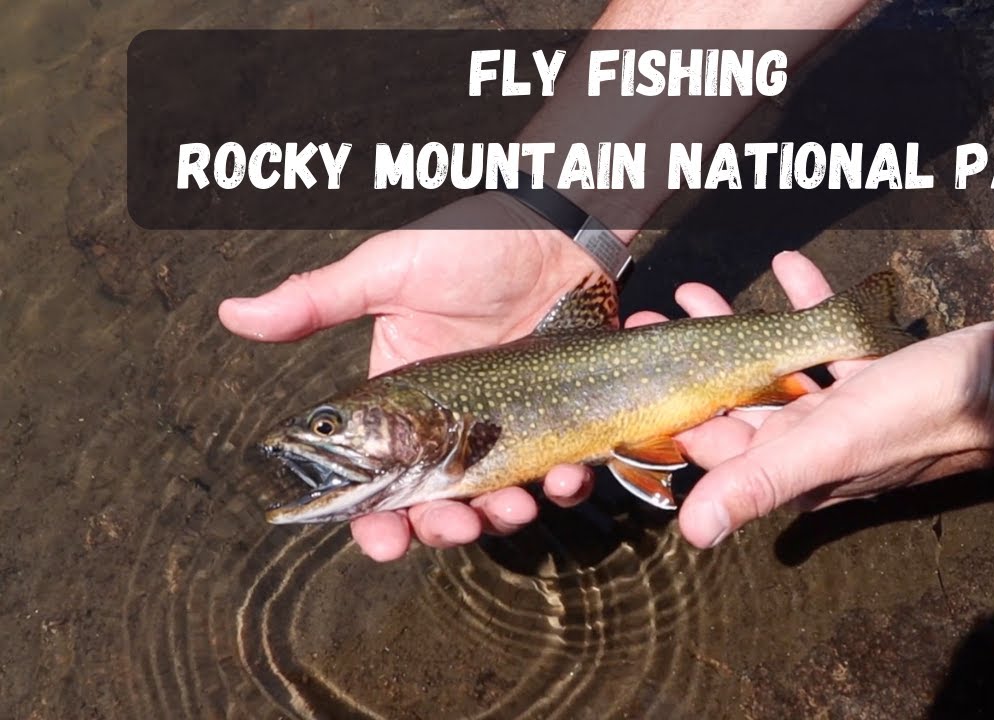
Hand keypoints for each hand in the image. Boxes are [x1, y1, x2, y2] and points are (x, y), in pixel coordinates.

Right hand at [220, 194, 604, 559]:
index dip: (375, 521)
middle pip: (438, 506)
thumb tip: (232, 313)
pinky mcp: (561, 424)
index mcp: (401, 404)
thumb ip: (318, 300)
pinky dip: (567, 489)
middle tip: (455, 526)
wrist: (559, 229)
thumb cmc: (473, 243)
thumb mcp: (390, 271)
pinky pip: (564, 475)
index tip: (383, 541)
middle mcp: (452, 427)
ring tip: (516, 506)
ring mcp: (510, 429)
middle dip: (444, 530)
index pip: (378, 481)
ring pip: (499, 502)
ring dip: (504, 518)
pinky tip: (569, 476)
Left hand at [636, 251, 993, 547]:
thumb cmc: (922, 414)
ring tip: (696, 292)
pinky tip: (789, 267)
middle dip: (693, 361)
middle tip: (653, 319)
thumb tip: (691, 534)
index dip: (672, 413)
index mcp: (796, 466)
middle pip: (737, 402)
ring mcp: (845, 410)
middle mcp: (814, 443)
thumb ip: (760, 481)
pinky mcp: (874, 376)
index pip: (717, 448)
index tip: (635, 375)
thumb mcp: (831, 442)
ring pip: (775, 369)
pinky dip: (806, 307)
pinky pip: (826, 340)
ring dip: (737, 330)